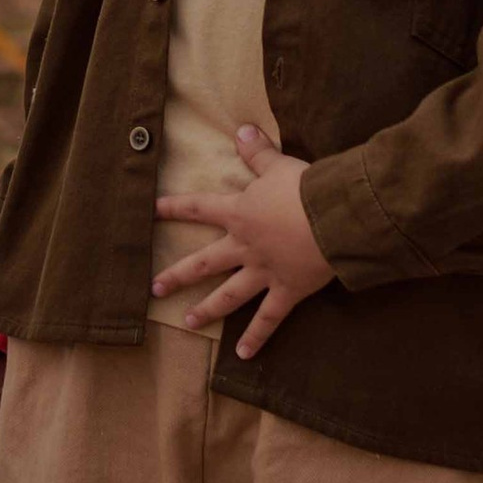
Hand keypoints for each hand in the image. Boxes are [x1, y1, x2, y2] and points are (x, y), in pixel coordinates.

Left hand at [152, 124, 335, 356]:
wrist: (334, 219)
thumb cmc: (306, 189)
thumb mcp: (279, 165)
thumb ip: (257, 151)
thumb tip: (241, 127)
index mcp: (239, 213)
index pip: (198, 208)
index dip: (173, 208)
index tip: (149, 211)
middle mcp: (244, 246)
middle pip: (204, 262)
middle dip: (178, 274)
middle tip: (154, 288)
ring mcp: (263, 272)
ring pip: (229, 295)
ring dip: (207, 309)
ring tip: (187, 321)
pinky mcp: (287, 291)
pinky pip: (269, 318)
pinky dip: (257, 337)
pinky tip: (244, 355)